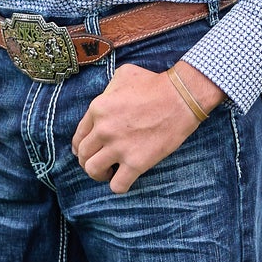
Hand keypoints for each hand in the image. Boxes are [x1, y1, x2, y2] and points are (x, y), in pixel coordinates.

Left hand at [71, 60, 223, 194]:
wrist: (182, 97)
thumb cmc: (155, 84)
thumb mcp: (123, 75)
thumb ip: (108, 90)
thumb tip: (104, 101)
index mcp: (97, 109)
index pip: (78, 136)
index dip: (80, 146)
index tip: (87, 152)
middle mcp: (104, 129)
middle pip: (83, 155)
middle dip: (88, 161)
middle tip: (100, 162)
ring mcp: (119, 147)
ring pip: (92, 171)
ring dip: (99, 174)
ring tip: (109, 172)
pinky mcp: (136, 162)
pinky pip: (117, 186)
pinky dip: (118, 186)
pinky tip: (125, 178)